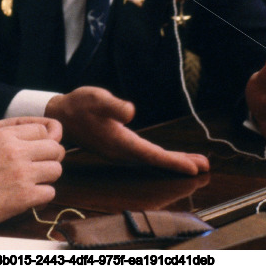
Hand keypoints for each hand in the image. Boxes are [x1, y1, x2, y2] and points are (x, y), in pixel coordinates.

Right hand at [0, 121, 63, 230]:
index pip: (43, 130)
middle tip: (40, 169)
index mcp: (6, 135)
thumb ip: (14, 136)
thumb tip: (49, 133)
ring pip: (56, 170)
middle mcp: (16, 150)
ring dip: (47, 178)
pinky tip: (29, 198)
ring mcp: (22, 173)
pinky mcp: (25, 196)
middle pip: (55, 149)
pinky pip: (50, 193)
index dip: (43, 143)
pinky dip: (41, 197)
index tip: (37, 153)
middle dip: (50, 159)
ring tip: (34, 183)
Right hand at [45, 87, 208, 175]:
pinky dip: (160, 158)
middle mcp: (121, 151)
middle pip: (156, 161)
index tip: (195, 167)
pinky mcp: (119, 147)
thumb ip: (113, 105)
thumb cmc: (78, 105)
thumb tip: (131, 112)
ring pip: (151, 160)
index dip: (174, 161)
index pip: (152, 155)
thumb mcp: (96, 98)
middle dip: (180, 164)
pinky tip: (167, 156)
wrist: (59, 116)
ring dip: (172, 162)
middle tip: (206, 166)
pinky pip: (145, 156)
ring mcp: (120, 151)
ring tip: (194, 163)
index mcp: (119, 142)